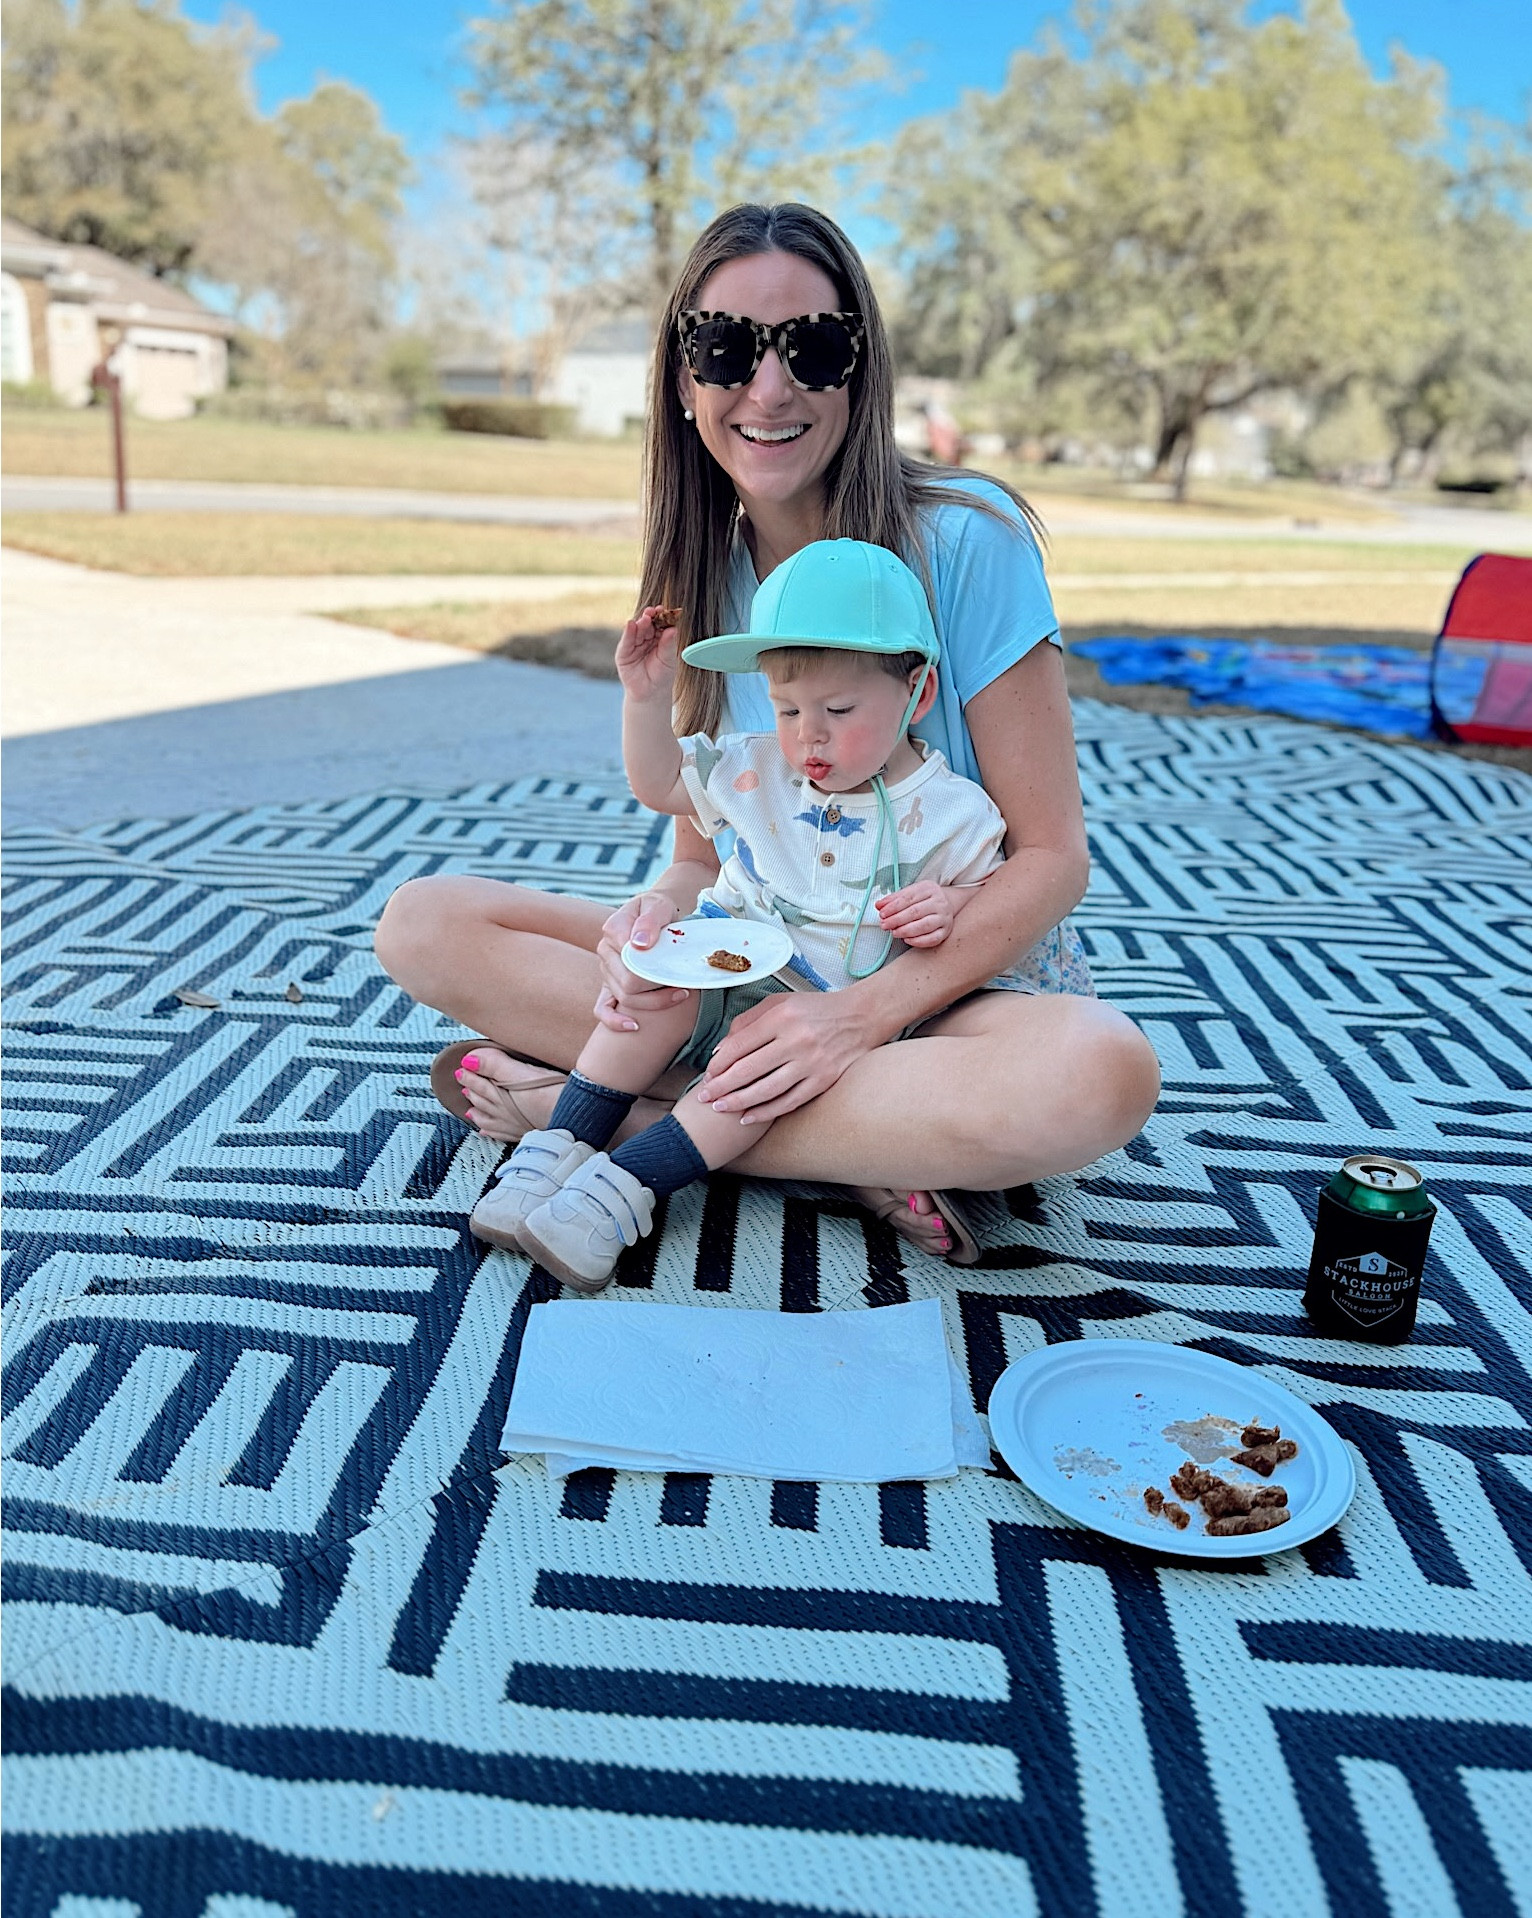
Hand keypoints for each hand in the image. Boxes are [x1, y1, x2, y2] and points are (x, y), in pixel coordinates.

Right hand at [594, 889, 690, 1031]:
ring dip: (654, 1002)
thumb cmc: (658, 909)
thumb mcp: (658, 905)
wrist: (654, 913)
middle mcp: (605, 951)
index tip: (676, 969)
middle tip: (683, 986)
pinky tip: (634, 1026)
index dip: (654, 969)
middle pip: (628, 983)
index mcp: (613, 930)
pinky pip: (602, 1009)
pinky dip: (615, 1021)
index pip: (629, 960)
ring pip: (624, 997)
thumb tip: (639, 945)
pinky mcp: (609, 984)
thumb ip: (650, 920)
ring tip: (679, 995)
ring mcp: (606, 970)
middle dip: (658, 989)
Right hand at [615, 605, 680, 701]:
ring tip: (645, 618)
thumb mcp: (668, 659)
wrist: (650, 694)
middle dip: (649, 617)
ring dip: (640, 623)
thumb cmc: (662, 676)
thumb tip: (673, 628)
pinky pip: (626, 641)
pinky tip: (630, 624)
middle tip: (653, 612)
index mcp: (659, 638)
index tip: (664, 610)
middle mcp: (646, 639)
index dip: (661, 617)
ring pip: (636, 631)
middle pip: (647, 625)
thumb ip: (669, 644)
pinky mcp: (623, 653)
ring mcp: (634, 644)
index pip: (659, 624)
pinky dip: (628, 633)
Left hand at [694, 989, 875, 1123]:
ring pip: (766, 1089)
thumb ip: (748, 1022)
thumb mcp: (780, 1002)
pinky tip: (748, 1117)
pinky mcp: (824, 1080)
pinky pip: (789, 1101)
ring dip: (738, 1102)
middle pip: (748, 1070)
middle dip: (721, 1086)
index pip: (739, 1045)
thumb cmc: (816, 1009)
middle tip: (705, 1096)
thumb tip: (721, 1051)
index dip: (718, 1064)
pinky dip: (766, 1112)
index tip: (708, 1074)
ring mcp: (812, 1062)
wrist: (862, 1016)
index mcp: (781, 1016)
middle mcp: (796, 1039)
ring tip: (720, 1108)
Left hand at [875, 878, 955, 948]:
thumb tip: (878, 905)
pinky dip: (918, 941)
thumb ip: (893, 899)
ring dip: (906, 931)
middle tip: (884, 925)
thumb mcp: (910, 893)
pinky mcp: (946, 931)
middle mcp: (939, 902)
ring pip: (924, 925)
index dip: (893, 907)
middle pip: (915, 912)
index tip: (882, 914)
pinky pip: (932, 939)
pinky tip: (906, 940)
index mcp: (929, 889)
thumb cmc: (924, 899)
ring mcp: (944, 917)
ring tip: (893, 932)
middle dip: (896, 920)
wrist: (947, 904)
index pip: (908, 898)